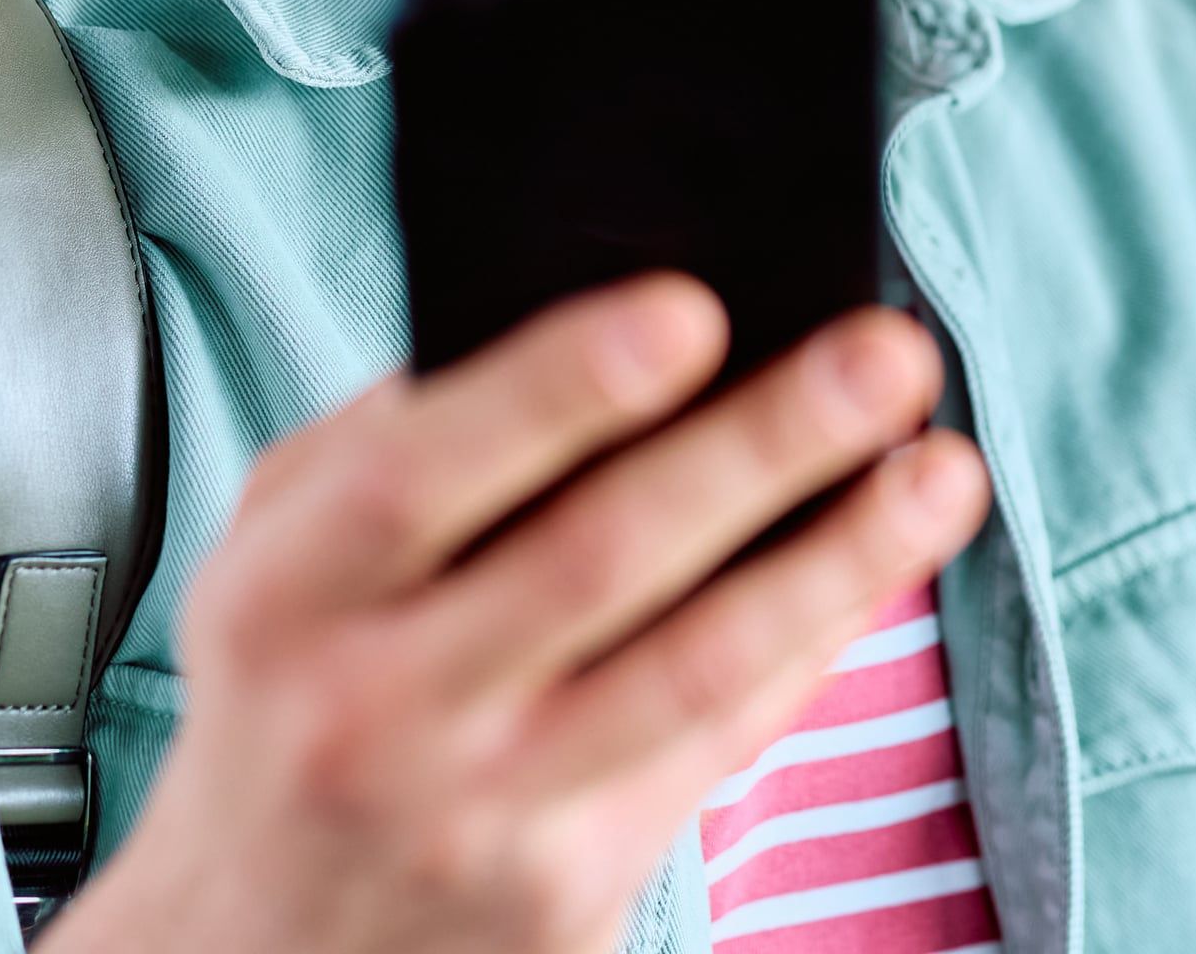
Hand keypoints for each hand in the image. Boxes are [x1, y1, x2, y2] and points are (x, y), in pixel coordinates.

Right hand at [44, 278, 989, 953]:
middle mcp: (372, 710)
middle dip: (761, 445)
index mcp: (281, 593)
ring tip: (941, 469)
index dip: (559, 387)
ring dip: (840, 558)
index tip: (692, 312)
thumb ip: (404, 436)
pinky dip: (812, 642)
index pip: (422, 471)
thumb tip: (600, 305)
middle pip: (596, 561)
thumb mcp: (280, 552)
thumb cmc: (293, 688)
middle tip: (884, 355)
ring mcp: (477, 813)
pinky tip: (880, 562)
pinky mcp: (565, 890)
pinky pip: (718, 744)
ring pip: (693, 669)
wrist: (254, 943)